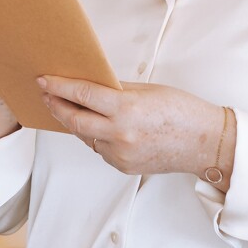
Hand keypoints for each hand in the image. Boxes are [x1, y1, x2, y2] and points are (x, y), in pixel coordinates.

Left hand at [35, 77, 223, 177]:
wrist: (204, 143)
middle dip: (56, 106)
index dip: (59, 87)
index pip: (81, 95)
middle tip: (46, 95)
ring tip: (69, 108)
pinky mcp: (122, 166)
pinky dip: (95, 137)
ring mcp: (119, 154)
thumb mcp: (147, 91)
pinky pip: (99, 149)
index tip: (44, 80)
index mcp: (126, 109)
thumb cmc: (182, 112)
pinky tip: (99, 126)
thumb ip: (116, 89)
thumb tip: (90, 85)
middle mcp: (119, 134)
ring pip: (85, 137)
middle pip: (74, 120)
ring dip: (76, 122)